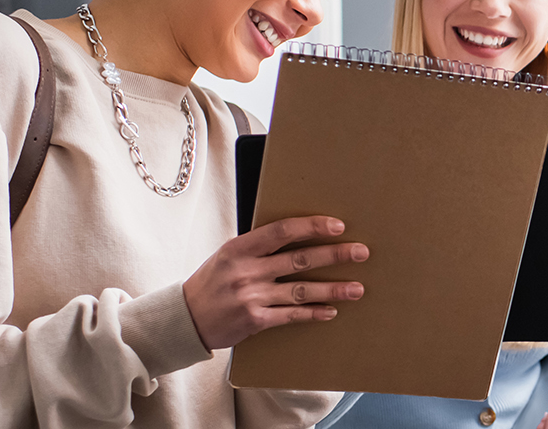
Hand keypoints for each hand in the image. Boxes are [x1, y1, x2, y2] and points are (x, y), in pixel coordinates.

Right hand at [183, 215, 367, 348]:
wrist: (185, 319)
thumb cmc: (212, 282)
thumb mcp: (228, 256)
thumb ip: (258, 247)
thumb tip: (299, 233)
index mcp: (239, 248)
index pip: (282, 231)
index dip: (312, 227)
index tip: (338, 226)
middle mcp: (246, 271)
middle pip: (299, 259)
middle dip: (334, 255)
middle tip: (362, 252)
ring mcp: (251, 297)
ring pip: (301, 290)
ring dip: (333, 289)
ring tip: (357, 288)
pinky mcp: (254, 321)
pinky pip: (291, 315)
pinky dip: (313, 313)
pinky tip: (331, 311)